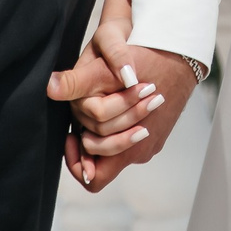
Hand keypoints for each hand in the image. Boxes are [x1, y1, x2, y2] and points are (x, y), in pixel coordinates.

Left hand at [46, 0, 198, 192]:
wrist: (181, 52)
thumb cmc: (145, 58)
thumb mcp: (105, 67)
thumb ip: (77, 82)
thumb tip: (49, 87)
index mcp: (129, 142)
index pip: (93, 178)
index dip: (77, 163)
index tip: (72, 136)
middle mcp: (141, 150)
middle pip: (102, 161)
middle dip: (89, 138)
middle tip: (83, 115)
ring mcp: (151, 143)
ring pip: (116, 149)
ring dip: (105, 130)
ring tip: (101, 104)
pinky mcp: (158, 134)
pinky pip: (131, 140)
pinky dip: (120, 126)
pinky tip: (116, 103)